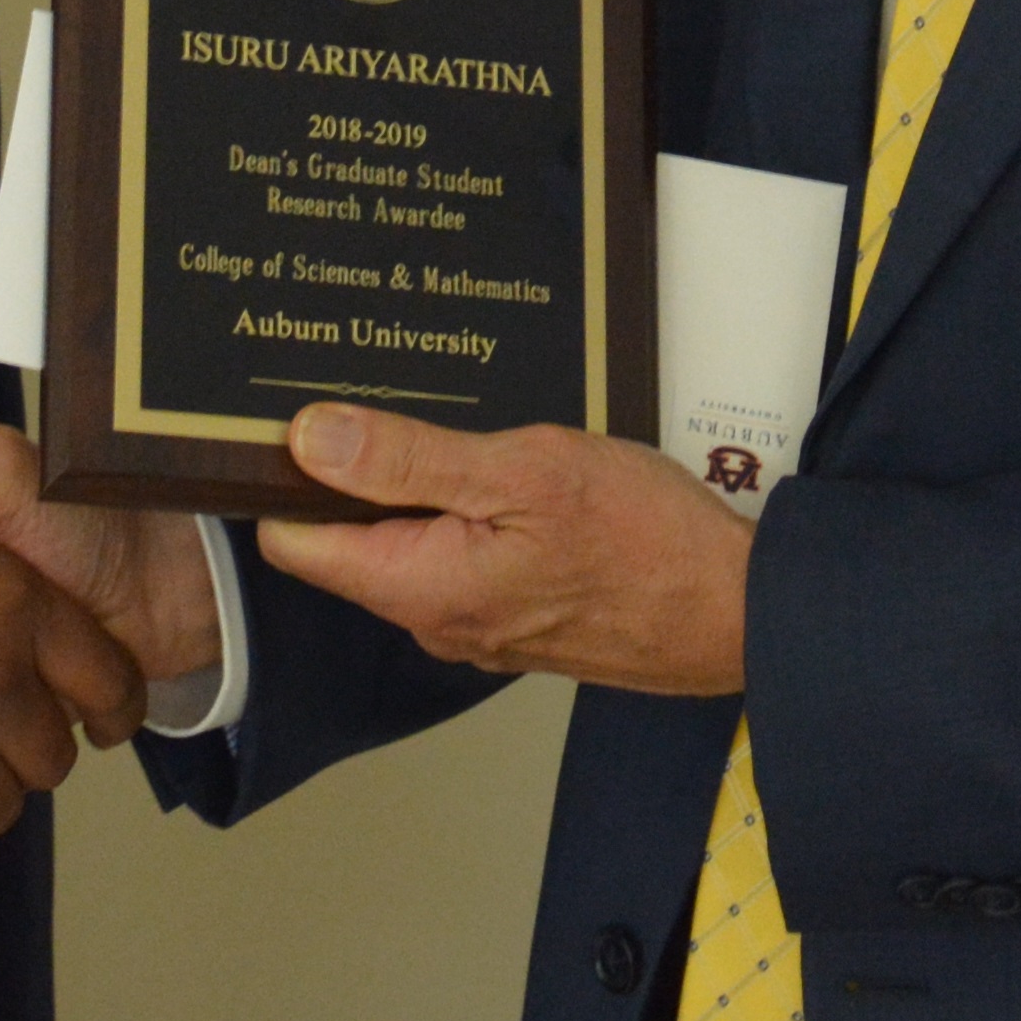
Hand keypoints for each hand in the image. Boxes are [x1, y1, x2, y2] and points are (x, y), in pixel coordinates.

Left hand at [254, 402, 750, 692]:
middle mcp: (436, 620)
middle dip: (358, 472)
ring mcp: (478, 625)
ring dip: (422, 488)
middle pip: (351, 540)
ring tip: (458, 427)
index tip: (292, 413)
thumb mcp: (521, 471)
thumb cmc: (644, 543)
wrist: (736, 610)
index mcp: (420, 587)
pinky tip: (505, 472)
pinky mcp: (516, 618)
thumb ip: (409, 459)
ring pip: (412, 545)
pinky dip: (468, 513)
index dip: (284, 475)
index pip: (297, 540)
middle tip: (387, 395)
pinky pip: (461, 558)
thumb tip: (310, 439)